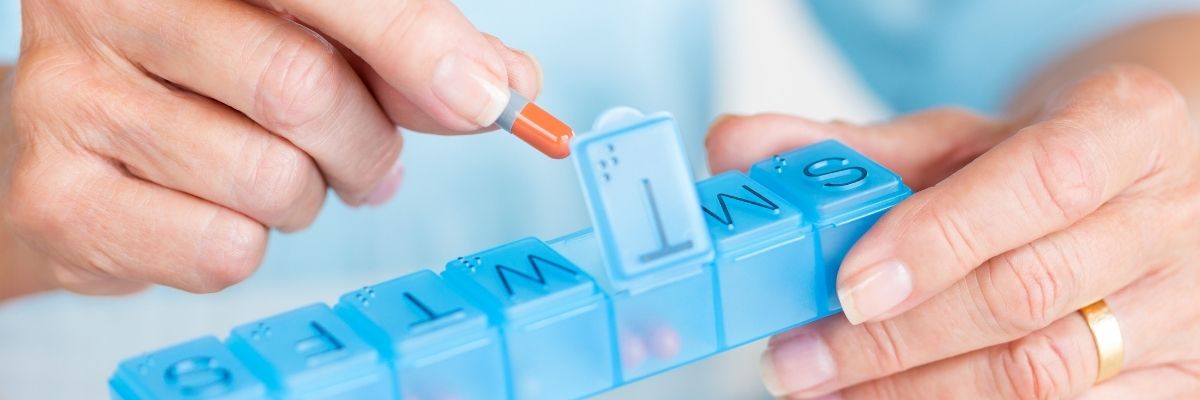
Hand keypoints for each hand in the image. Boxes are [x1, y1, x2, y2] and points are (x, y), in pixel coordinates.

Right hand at [0, 0, 539, 294]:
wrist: (76, 136)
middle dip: (366, 145)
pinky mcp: (60, 196)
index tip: (484, 97)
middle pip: (302, 89)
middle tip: (368, 158)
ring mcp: (70, 96)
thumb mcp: (314, 35)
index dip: (414, 42)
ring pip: (270, 181)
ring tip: (272, 170)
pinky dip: (249, 244)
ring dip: (307, 196)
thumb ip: (408, 50)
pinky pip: (222, 248)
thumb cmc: (205, 73)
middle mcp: (112, 1)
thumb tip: (505, 85)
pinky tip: (212, 205)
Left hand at [707, 65, 1199, 398]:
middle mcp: (1168, 219)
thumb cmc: (1035, 165)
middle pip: (1028, 293)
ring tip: (825, 390)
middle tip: (798, 358)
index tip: (849, 284)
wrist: (1133, 196)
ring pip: (1047, 375)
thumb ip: (848, 150)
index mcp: (1127, 126)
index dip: (940, 237)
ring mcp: (1182, 310)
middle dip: (895, 339)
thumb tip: (733, 149)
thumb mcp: (954, 141)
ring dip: (917, 392)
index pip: (1044, 180)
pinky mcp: (1175, 381)